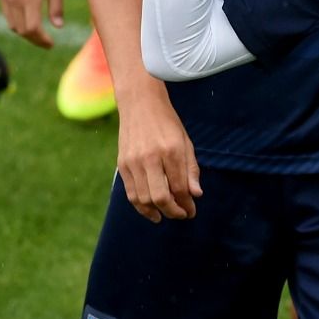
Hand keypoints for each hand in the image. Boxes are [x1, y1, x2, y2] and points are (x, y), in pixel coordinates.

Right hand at [0, 0, 67, 47]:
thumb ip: (56, 6)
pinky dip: (17, 21)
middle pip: (21, 30)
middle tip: (46, 41)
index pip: (32, 28)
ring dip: (25, 32)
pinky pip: (7, 13)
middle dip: (34, 39)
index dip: (42, 40)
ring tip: (38, 32)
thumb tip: (58, 27)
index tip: (51, 44)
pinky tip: (28, 19)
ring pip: (12, 24)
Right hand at [115, 89, 202, 221]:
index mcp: (171, 150)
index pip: (180, 187)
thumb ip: (191, 169)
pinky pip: (131, 193)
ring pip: (144, 199)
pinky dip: (141, 206)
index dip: (187, 204)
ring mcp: (134, 162)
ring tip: (166, 214)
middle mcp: (151, 157)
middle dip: (173, 212)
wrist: (140, 103)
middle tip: (181, 215)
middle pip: (161, 198)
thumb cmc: (167, 122)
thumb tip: (196, 195)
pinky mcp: (122, 164)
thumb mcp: (186, 141)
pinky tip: (151, 210)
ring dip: (157, 212)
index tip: (191, 211)